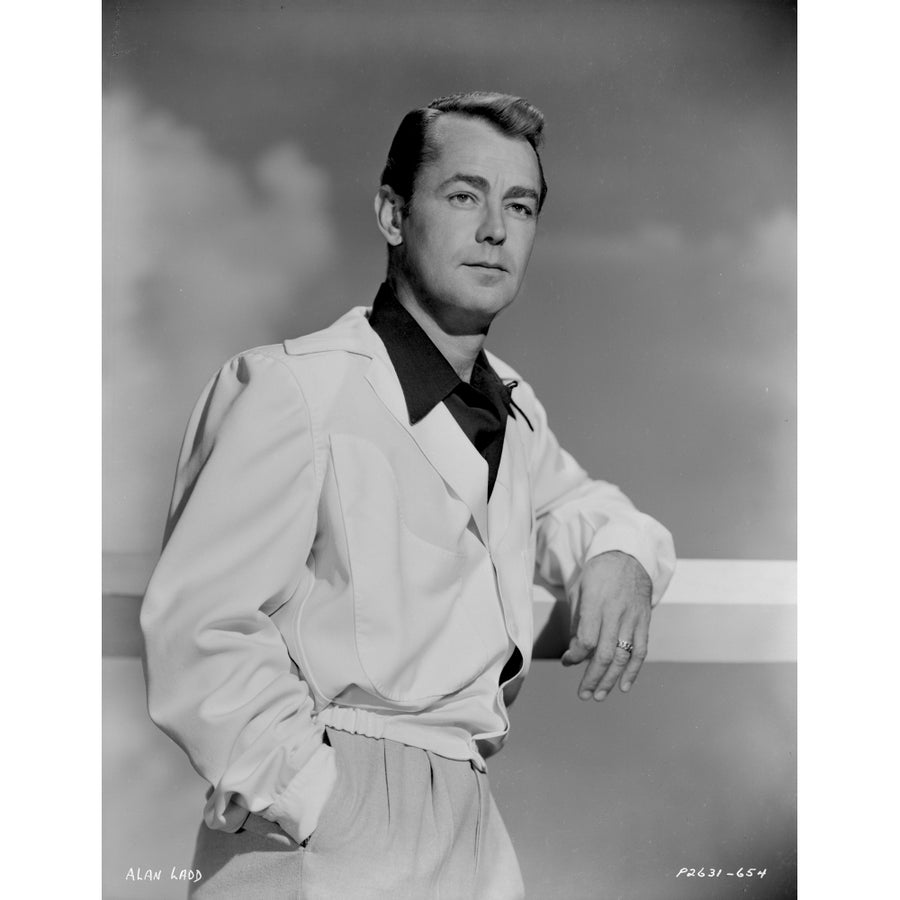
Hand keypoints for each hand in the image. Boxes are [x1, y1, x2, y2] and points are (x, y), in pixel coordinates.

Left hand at [561, 550, 651, 699]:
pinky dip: (633, 671)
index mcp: (596, 604)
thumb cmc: (599, 573)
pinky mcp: (644, 622)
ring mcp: (633, 619)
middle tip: (583, 694)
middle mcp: (616, 613)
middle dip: (593, 678)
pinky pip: (641, 651)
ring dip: (611, 680)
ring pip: (623, 657)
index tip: (567, 662)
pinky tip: (624, 686)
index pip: (586, 640)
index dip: (575, 657)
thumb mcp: (581, 589)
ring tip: (599, 695)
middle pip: (604, 654)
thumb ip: (578, 619)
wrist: (630, 556)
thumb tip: (575, 650)